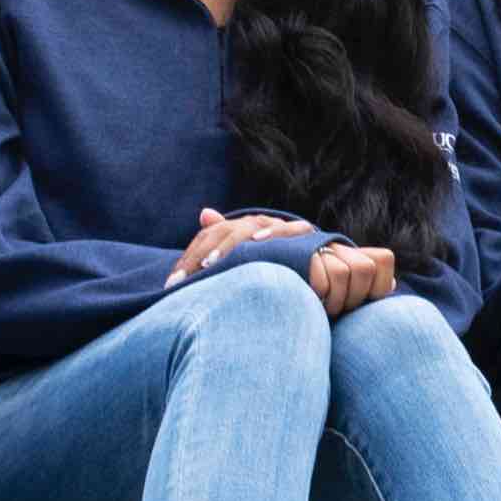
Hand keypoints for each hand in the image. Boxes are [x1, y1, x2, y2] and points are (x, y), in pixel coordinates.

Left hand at [168, 207, 312, 285]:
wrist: (329, 267)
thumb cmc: (283, 270)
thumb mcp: (250, 267)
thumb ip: (226, 250)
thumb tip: (204, 214)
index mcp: (242, 232)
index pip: (208, 238)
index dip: (189, 258)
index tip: (171, 286)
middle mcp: (258, 225)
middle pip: (222, 232)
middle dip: (199, 255)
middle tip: (180, 281)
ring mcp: (280, 227)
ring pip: (248, 230)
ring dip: (229, 246)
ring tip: (210, 264)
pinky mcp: (303, 235)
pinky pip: (286, 231)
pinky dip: (271, 234)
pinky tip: (257, 242)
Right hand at [307, 245, 396, 315]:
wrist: (270, 274)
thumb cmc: (307, 291)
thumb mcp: (338, 290)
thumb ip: (364, 285)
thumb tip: (393, 285)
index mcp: (350, 254)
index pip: (383, 259)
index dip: (381, 284)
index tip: (367, 300)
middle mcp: (337, 246)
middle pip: (364, 268)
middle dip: (356, 296)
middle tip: (341, 308)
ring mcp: (317, 247)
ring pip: (343, 272)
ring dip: (336, 300)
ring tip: (325, 309)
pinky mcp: (298, 254)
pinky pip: (321, 279)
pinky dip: (319, 296)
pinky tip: (312, 301)